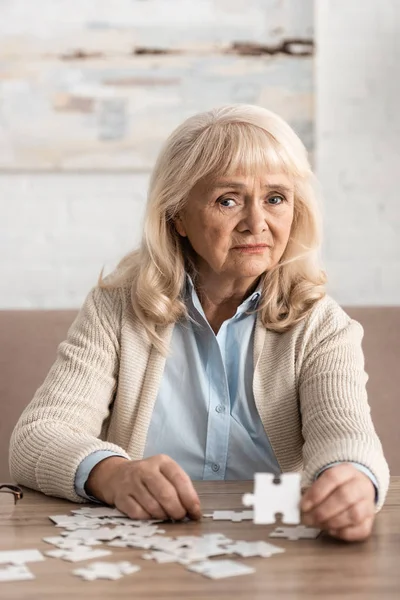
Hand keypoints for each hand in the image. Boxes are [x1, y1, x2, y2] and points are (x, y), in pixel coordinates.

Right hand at [86, 454, 201, 520]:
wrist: (117, 475)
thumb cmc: (149, 478)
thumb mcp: (165, 474)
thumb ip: (180, 488)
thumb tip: (194, 511)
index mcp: (162, 461)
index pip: (180, 480)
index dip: (190, 499)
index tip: (195, 513)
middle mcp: (146, 469)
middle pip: (166, 494)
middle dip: (177, 511)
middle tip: (180, 517)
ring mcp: (131, 482)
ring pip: (153, 506)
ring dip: (163, 516)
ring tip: (166, 515)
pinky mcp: (121, 497)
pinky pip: (139, 514)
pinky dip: (148, 518)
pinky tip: (151, 515)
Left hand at [300, 463, 375, 541]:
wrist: (357, 485)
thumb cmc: (336, 485)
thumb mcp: (324, 480)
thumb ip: (311, 490)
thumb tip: (298, 505)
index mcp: (347, 471)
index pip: (332, 478)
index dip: (316, 493)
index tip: (303, 506)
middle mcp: (361, 485)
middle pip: (344, 497)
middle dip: (322, 511)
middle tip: (308, 519)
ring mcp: (368, 503)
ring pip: (354, 514)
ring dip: (332, 522)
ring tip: (318, 524)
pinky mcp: (371, 520)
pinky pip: (362, 530)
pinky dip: (345, 533)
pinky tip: (332, 530)